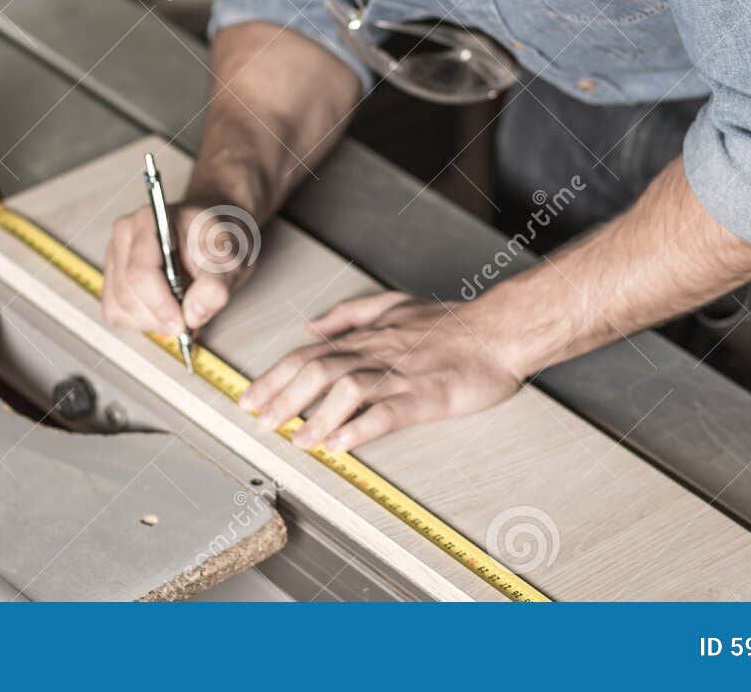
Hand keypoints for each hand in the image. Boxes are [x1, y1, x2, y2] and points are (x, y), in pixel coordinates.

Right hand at [100, 202, 260, 334]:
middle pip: (128, 293)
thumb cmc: (217, 240)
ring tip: (181, 313)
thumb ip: (215, 284)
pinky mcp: (113, 276)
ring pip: (120, 306)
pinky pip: (116, 312)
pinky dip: (142, 322)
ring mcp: (115, 255)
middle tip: (190, 321)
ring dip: (152, 322)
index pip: (141, 271)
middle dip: (160, 317)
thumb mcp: (229, 258)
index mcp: (150, 220)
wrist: (212, 236)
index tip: (182, 324)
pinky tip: (164, 312)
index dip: (160, 304)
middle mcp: (125, 234)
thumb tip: (193, 314)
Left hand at [239, 292, 523, 452]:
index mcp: (368, 336)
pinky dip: (359, 428)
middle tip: (260, 421)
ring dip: (316, 416)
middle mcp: (378, 353)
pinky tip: (341, 444)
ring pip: (347, 389)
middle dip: (283, 397)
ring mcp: (401, 374)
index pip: (309, 354)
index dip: (275, 377)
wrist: (499, 330)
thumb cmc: (453, 323)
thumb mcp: (394, 305)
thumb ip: (350, 315)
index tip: (250, 398)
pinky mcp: (426, 395)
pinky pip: (387, 412)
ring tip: (297, 439)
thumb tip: (311, 327)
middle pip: (318, 370)